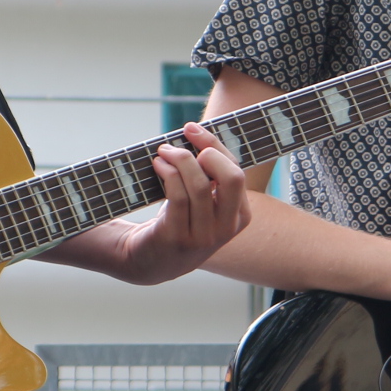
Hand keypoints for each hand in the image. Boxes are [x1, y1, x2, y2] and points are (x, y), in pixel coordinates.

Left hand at [101, 122, 252, 284]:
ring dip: (179, 159)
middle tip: (184, 144)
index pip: (236, 172)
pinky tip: (158, 165)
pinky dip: (168, 173)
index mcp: (240, 216)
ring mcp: (202, 237)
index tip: (192, 130)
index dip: (215, 145)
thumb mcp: (204, 205)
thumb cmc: (178, 222)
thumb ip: (210, 176)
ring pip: (200, 185)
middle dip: (208, 151)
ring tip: (163, 152)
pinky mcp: (176, 238)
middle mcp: (226, 229)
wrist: (150, 261)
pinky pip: (178, 196)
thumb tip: (197, 133)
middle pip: (231, 178)